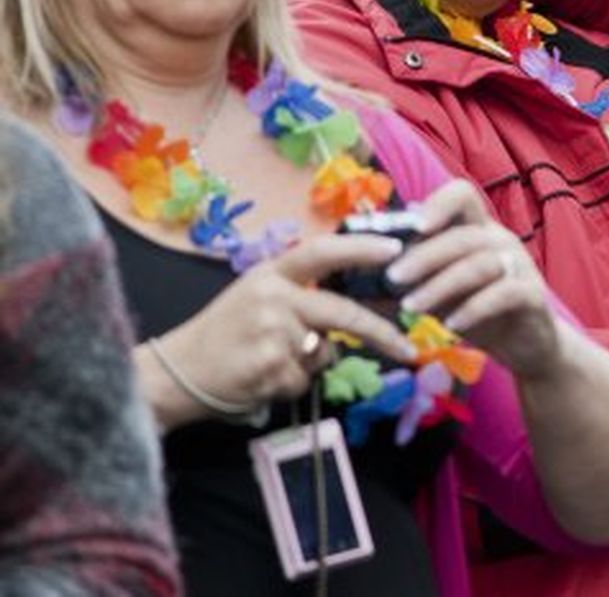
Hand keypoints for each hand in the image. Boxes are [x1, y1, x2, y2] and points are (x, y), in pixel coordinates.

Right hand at [155, 234, 417, 423]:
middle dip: (380, 333)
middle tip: (407, 348)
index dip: (360, 249)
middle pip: (343, 313)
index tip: (394, 249)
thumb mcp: (255, 295)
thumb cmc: (222, 332)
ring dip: (310, 363)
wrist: (176, 373)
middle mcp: (274, 299)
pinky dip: (292, 384)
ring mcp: (273, 335)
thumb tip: (351, 303)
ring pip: (324, 352)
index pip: (322, 252)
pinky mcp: (271, 369)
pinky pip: (305, 380)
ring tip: (271, 360)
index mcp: (270, 273)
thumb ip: (298, 291)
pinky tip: (261, 378)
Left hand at [386, 179, 562, 380]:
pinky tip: (452, 326)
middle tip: (392, 279)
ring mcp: (519, 266)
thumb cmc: (477, 314)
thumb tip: (354, 279)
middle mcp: (500, 241)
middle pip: (463, 234)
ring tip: (412, 308)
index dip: (437, 204)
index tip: (412, 227)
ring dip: (441, 285)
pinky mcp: (532, 295)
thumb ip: (405, 283)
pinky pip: (504, 293)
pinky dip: (475, 308)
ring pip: (481, 264)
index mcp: (477, 230)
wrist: (526, 345)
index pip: (462, 194)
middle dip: (424, 256)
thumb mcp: (437, 296)